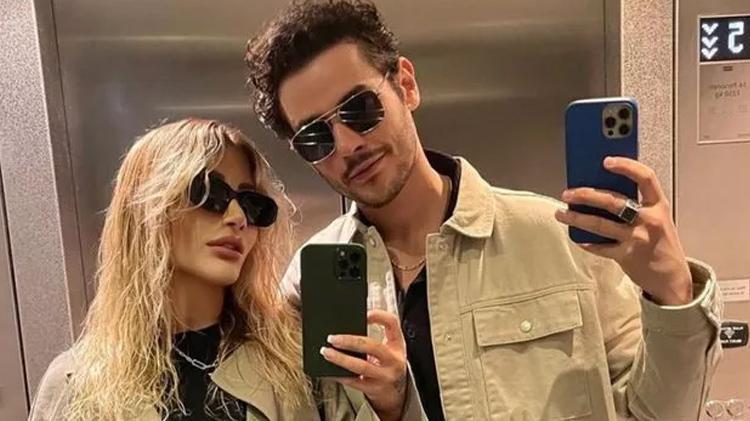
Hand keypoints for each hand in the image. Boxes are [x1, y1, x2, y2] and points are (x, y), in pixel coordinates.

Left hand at [320, 309, 407, 420]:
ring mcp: (385, 376)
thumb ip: (374, 336)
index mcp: (397, 344)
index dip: (378, 316)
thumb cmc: (386, 364)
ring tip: (326, 352)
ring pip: (361, 366)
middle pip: (372, 346)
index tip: (364, 314)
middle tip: (332, 338)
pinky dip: (339, 375)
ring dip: (341, 359)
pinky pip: (353, 382)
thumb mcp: (389, 348)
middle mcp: (394, 360)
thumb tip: (346, 329)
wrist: (394, 392)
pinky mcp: (374, 389)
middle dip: (350, 341)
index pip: (392, 323)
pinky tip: (329, 369)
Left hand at [554, 156, 692, 304]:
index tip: (606, 160)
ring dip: (576, 218)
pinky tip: (577, 237)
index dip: (626, 166)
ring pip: (600, 224)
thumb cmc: (661, 243)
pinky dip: (586, 242)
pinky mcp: (627, 256)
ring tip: (561, 213)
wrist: (673, 278)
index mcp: (658, 205)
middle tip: (568, 193)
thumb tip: (601, 188)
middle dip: (586, 195)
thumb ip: (637, 203)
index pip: (646, 178)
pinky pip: (600, 247)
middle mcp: (649, 219)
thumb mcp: (656, 217)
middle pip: (613, 201)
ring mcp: (638, 238)